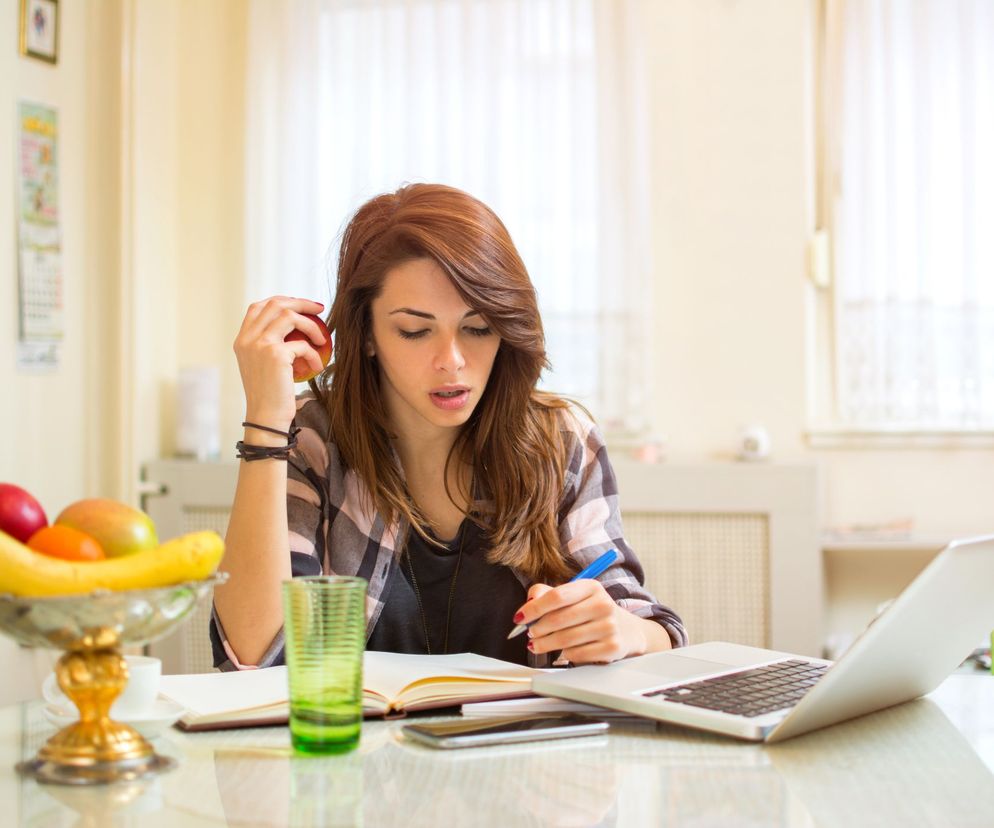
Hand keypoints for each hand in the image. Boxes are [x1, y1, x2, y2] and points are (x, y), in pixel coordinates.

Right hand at [233, 297, 326, 429]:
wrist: (266, 418)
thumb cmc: (269, 395)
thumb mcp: (262, 366)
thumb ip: (268, 345)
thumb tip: (293, 325)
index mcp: (241, 340)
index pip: (257, 307)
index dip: (281, 300)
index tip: (300, 305)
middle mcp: (247, 339)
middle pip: (275, 304)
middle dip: (301, 302)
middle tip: (320, 309)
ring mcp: (260, 344)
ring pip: (289, 316)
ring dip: (311, 325)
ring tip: (322, 339)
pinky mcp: (275, 355)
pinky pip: (302, 345)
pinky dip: (314, 355)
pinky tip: (317, 367)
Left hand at [516, 580, 652, 664]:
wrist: (627, 630)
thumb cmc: (592, 612)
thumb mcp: (574, 596)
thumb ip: (548, 594)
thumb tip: (529, 600)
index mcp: (591, 587)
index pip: (557, 596)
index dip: (534, 608)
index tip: (519, 617)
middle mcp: (603, 604)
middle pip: (558, 619)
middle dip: (537, 629)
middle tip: (529, 634)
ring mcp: (609, 627)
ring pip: (566, 640)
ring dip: (546, 645)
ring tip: (538, 645)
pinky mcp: (612, 647)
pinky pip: (577, 654)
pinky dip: (565, 655)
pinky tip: (562, 652)